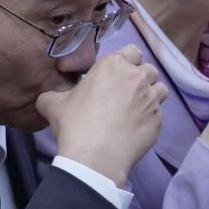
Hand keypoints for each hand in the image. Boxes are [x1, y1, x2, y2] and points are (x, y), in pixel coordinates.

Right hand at [38, 46, 166, 185]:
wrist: (95, 157)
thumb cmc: (74, 125)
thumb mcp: (53, 104)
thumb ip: (53, 95)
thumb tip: (48, 99)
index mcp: (113, 65)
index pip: (132, 51)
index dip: (127, 61)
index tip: (117, 75)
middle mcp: (136, 77)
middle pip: (148, 69)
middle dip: (140, 78)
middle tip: (126, 93)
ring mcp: (151, 99)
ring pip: (160, 89)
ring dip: (151, 94)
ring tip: (136, 108)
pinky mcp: (158, 120)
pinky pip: (158, 113)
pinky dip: (150, 118)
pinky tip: (136, 128)